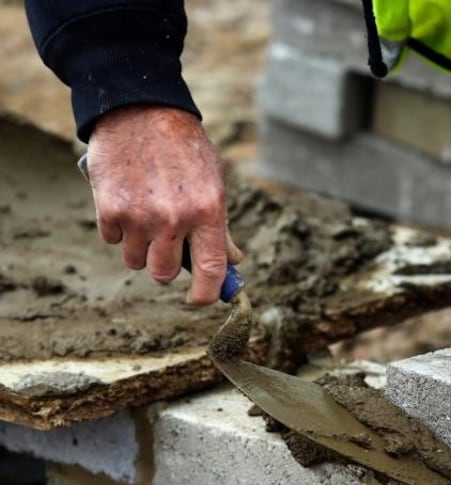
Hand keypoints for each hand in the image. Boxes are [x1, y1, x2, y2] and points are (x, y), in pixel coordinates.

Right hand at [86, 105, 242, 304]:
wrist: (141, 111)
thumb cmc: (184, 149)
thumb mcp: (214, 182)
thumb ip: (220, 225)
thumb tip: (232, 261)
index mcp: (208, 211)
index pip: (210, 270)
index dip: (205, 293)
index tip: (199, 299)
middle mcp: (174, 218)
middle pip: (163, 273)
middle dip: (164, 265)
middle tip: (165, 246)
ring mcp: (139, 216)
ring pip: (135, 261)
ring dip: (139, 248)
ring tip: (145, 218)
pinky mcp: (108, 209)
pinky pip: (111, 240)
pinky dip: (117, 229)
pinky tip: (125, 202)